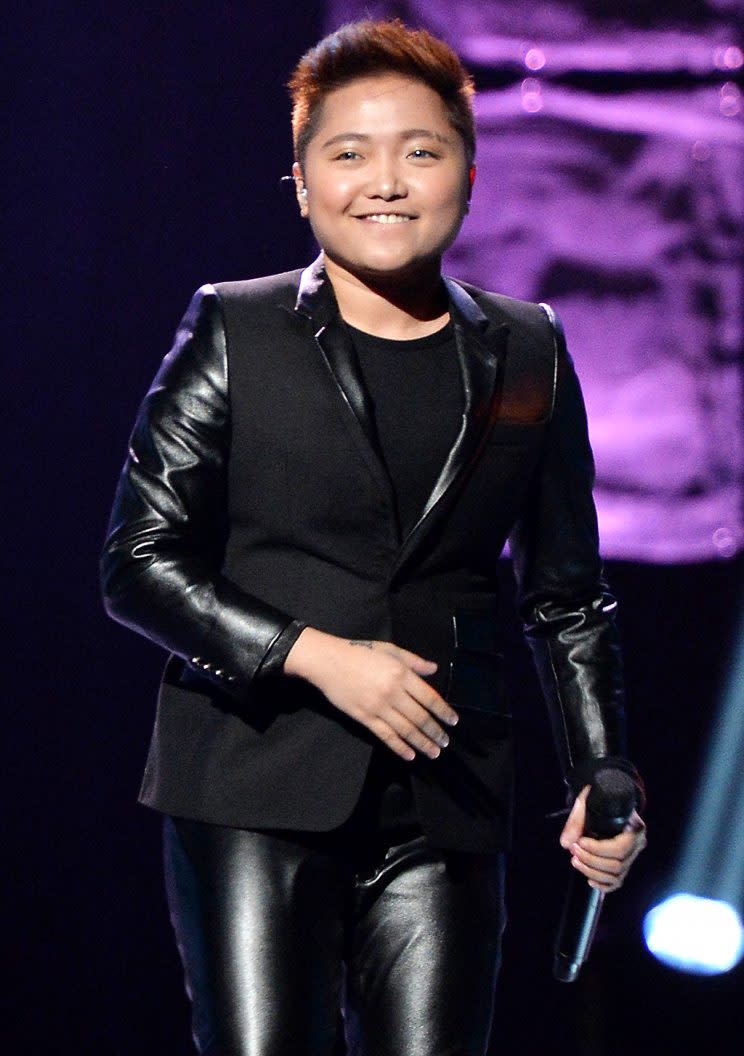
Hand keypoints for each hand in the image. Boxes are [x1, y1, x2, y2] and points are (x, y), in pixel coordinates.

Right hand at [284, 627, 457, 760]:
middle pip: (420, 717)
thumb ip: (413, 661)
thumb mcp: (389, 650)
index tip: (453, 721)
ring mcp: (378, 707)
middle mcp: (393, 692)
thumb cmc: (359, 652)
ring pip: (406, 730)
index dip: (443, 711)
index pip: (429, 697)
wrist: (328, 661)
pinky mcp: (365, 718)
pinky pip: (386, 736)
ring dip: (422, 743)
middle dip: (435, 731)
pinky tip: (410, 755)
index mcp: (401, 674)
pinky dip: (399, 747)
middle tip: (445, 742)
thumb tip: (434, 669)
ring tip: (434, 752)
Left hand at [559, 785, 646, 891]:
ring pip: (616, 876)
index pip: (620, 848)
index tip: (579, 842)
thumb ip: (576, 820)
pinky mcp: (624, 866)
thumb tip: (565, 844)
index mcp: (636, 827)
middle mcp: (638, 844)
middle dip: (591, 860)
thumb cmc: (599, 800)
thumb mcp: (587, 802)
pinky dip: (603, 885)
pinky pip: (616, 883)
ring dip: (592, 872)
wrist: (607, 802)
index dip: (597, 849)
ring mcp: (632, 857)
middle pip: (617, 864)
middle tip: (573, 850)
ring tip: (575, 860)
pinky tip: (589, 879)